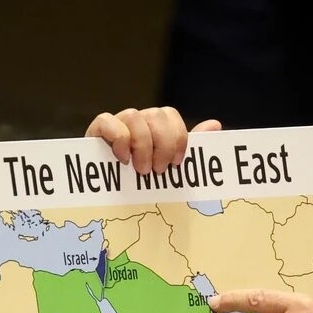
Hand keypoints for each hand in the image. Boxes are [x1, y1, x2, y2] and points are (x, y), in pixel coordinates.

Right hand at [84, 106, 221, 172]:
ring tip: (141, 169)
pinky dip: (118, 139)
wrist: (105, 197)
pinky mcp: (96, 132)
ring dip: (142, 145)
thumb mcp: (167, 167)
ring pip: (134, 116)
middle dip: (162, 144)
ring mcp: (116, 124)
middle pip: (155, 114)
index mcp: (153, 128)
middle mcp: (136, 121)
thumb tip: (215, 124)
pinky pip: (107, 121)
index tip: (177, 163)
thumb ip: (189, 147)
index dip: (177, 137)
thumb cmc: (141, 181)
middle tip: (158, 170)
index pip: (169, 115)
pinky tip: (122, 158)